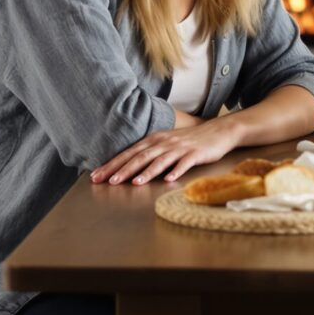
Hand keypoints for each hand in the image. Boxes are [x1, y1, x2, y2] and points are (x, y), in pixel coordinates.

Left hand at [91, 117, 243, 185]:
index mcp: (154, 140)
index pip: (129, 153)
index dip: (112, 164)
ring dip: (146, 172)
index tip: (96, 175)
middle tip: (108, 181)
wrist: (218, 131)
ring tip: (134, 183)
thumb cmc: (189, 141)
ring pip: (159, 160)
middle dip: (123, 169)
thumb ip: (149, 152)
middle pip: (140, 157)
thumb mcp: (166, 143)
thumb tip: (128, 166)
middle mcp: (164, 142)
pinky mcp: (195, 154)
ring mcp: (179, 148)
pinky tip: (168, 180)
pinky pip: (184, 164)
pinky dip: (175, 171)